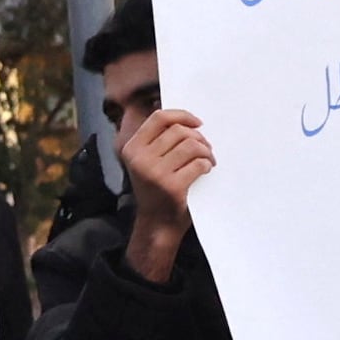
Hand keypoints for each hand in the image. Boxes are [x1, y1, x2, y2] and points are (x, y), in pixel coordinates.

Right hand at [121, 106, 212, 282]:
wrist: (156, 224)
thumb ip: (158, 141)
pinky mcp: (172, 187)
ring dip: (206, 151)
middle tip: (206, 149)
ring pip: (191, 145)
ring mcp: (155, 173)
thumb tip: (187, 120)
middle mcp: (140, 159)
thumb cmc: (156, 190)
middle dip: (199, 138)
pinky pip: (198, 164)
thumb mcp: (146, 162)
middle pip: (179, 131)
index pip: (159, 117)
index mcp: (132, 148)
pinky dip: (207, 165)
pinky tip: (206, 171)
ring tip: (208, 160)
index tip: (198, 123)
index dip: (182, 115)